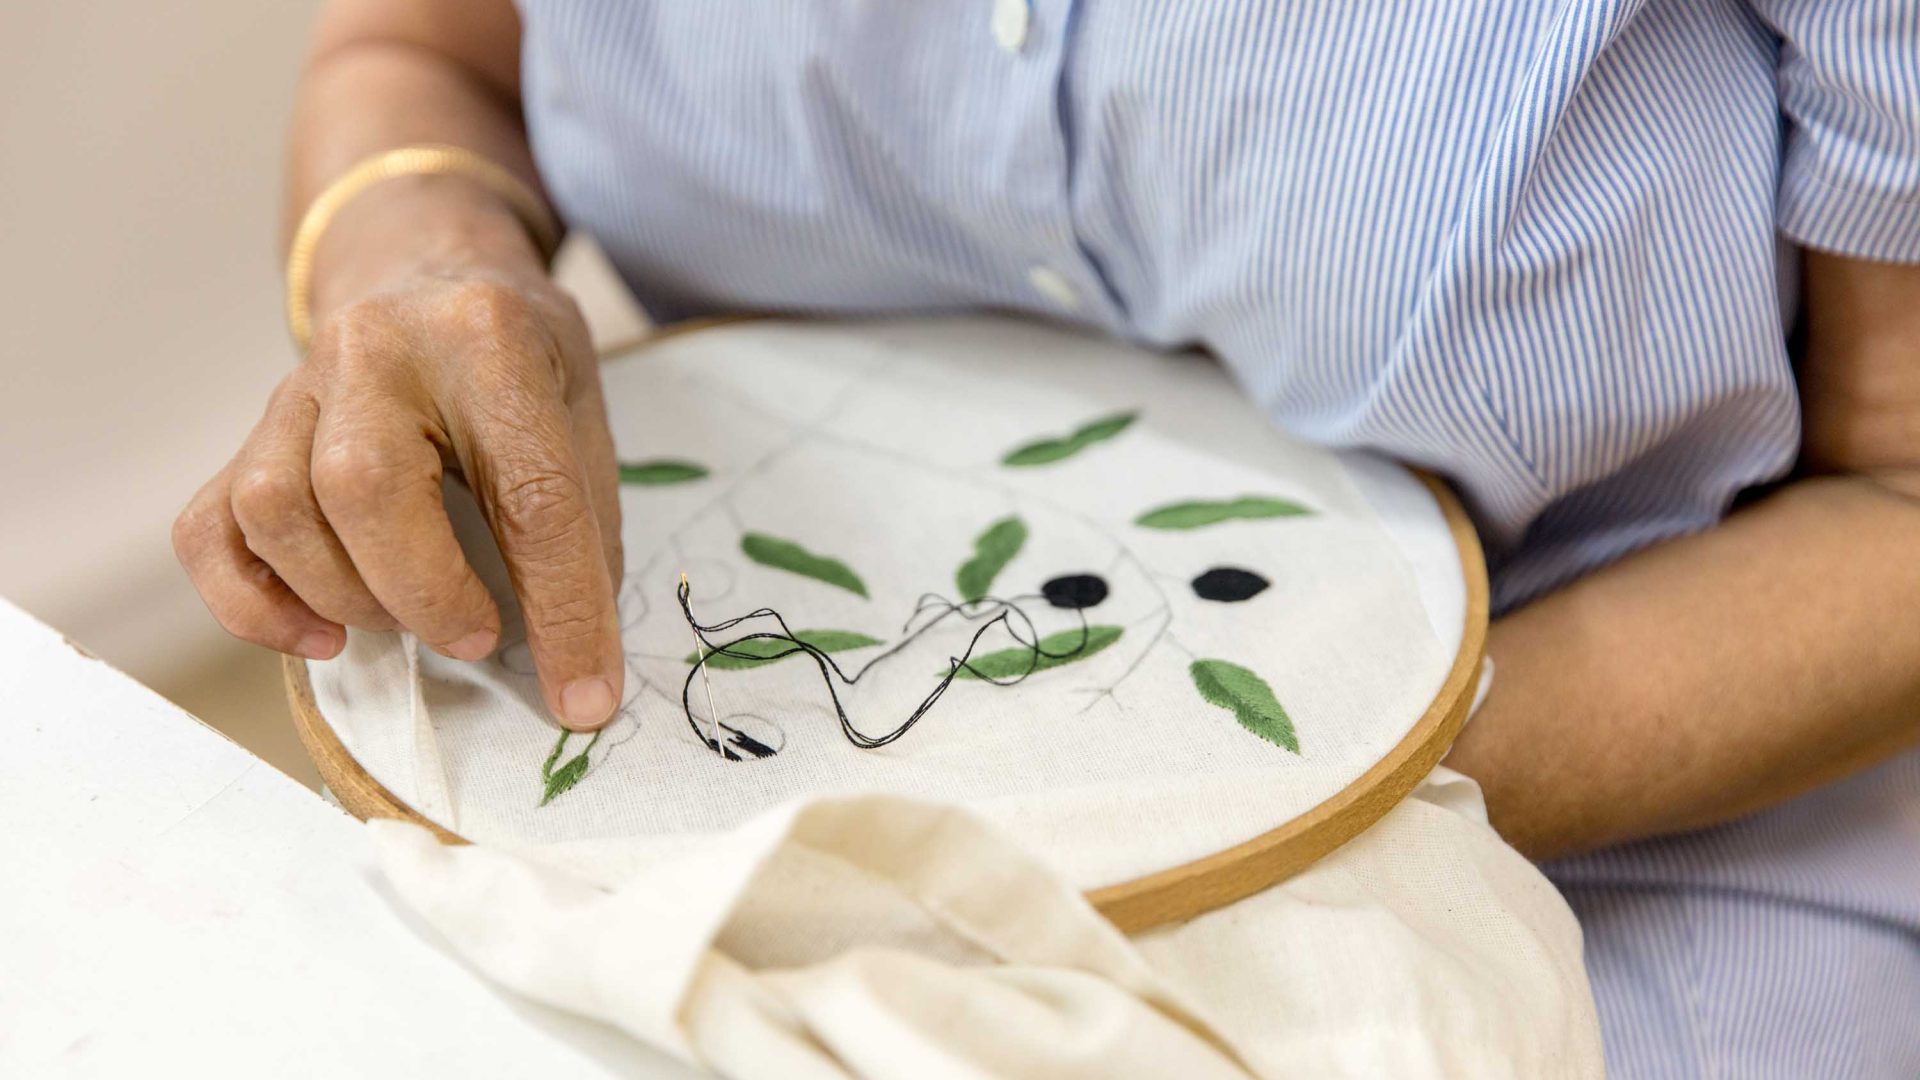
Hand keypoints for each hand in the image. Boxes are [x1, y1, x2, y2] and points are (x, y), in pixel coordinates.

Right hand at [175, 267, 625, 730]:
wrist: (426, 267)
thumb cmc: (516, 361)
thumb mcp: (578, 412)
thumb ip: (581, 529)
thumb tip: (578, 672)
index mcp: (489, 339)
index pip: (529, 493)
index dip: (562, 608)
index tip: (584, 693)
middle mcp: (376, 349)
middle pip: (363, 486)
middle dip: (425, 591)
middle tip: (477, 636)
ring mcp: (294, 386)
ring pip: (275, 508)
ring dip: (345, 595)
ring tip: (408, 617)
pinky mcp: (248, 434)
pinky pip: (209, 531)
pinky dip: (254, 605)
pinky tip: (321, 636)